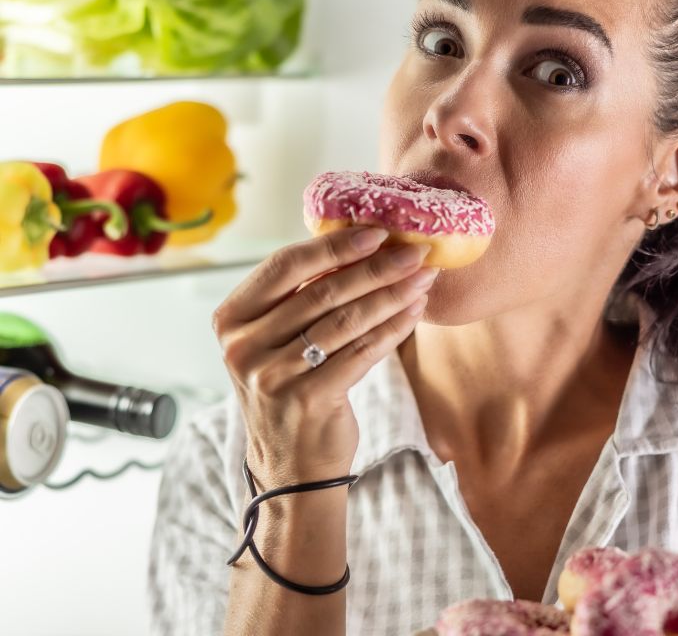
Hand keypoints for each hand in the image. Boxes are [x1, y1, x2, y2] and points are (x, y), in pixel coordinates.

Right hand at [212, 226, 436, 487]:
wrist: (291, 465)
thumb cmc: (293, 387)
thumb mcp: (279, 340)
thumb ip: (302, 297)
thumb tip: (362, 244)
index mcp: (232, 319)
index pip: (283, 266)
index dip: (332, 246)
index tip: (377, 232)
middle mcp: (243, 346)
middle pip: (321, 292)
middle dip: (376, 268)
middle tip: (415, 252)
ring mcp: (271, 375)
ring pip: (345, 321)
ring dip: (392, 295)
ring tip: (424, 278)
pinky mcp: (306, 399)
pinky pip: (361, 353)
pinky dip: (393, 329)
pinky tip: (415, 312)